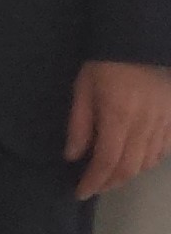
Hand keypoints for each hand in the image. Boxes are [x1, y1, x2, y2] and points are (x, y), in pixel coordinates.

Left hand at [68, 58, 170, 199]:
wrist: (140, 41)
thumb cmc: (105, 64)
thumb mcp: (82, 90)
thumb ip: (79, 125)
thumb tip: (73, 156)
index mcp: (118, 117)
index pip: (107, 161)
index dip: (94, 181)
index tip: (80, 192)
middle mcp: (145, 124)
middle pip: (130, 167)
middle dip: (110, 182)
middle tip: (94, 186)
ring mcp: (164, 120)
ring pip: (149, 160)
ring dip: (129, 173)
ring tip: (112, 175)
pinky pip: (166, 148)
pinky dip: (151, 160)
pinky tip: (137, 160)